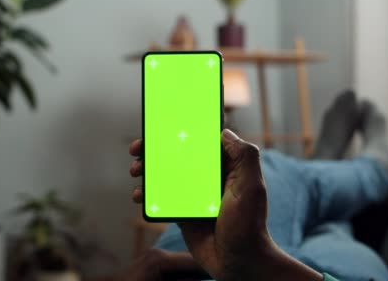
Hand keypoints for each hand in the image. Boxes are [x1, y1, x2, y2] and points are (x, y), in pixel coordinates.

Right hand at [129, 129, 322, 280]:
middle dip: (156, 149)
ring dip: (148, 170)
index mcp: (226, 167)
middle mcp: (208, 177)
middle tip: (138, 148)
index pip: (202, 141)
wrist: (239, 262)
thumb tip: (225, 131)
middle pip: (178, 155)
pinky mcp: (183, 211)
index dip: (182, 130)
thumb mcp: (251, 186)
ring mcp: (194, 195)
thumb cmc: (249, 226)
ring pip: (166, 175)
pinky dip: (148, 194)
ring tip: (135, 170)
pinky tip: (139, 195)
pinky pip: (161, 197)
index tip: (163, 124)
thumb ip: (244, 156)